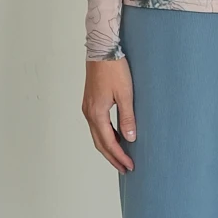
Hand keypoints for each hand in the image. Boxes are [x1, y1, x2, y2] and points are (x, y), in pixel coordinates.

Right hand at [82, 57, 137, 171]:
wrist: (102, 50)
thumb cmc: (114, 69)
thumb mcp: (125, 94)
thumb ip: (127, 118)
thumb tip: (129, 139)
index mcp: (97, 113)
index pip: (109, 143)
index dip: (119, 156)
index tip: (130, 166)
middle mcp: (89, 113)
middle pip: (100, 143)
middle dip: (112, 157)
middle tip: (125, 168)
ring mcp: (88, 107)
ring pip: (97, 135)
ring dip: (108, 147)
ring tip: (120, 157)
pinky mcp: (91, 102)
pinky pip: (97, 125)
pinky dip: (105, 136)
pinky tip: (115, 137)